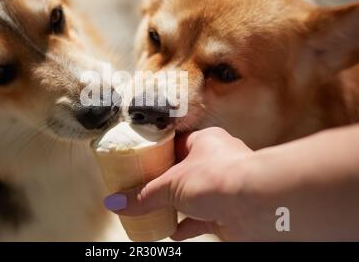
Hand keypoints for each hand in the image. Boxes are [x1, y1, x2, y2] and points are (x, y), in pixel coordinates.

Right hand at [104, 127, 255, 240]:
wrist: (258, 205)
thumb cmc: (221, 179)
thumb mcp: (172, 185)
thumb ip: (144, 196)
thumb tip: (115, 202)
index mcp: (204, 142)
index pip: (176, 144)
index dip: (158, 154)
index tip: (141, 164)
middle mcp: (216, 161)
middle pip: (184, 171)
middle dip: (166, 183)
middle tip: (144, 189)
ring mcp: (223, 187)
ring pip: (193, 195)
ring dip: (176, 205)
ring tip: (154, 210)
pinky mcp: (228, 210)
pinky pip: (202, 217)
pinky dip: (187, 225)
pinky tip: (173, 231)